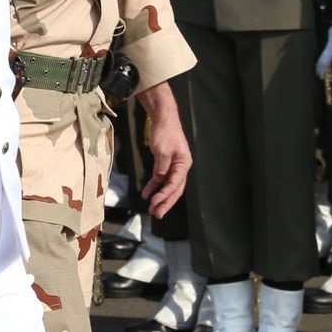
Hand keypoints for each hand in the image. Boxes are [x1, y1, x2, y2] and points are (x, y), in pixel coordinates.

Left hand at [138, 81, 191, 218]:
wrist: (163, 118)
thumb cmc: (165, 132)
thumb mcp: (162, 150)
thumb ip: (161, 167)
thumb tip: (160, 180)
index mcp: (184, 164)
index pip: (175, 184)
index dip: (165, 195)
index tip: (155, 202)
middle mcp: (182, 167)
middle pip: (175, 189)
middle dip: (165, 203)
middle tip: (157, 214)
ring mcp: (174, 166)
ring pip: (168, 187)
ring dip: (160, 197)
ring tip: (152, 209)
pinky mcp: (166, 164)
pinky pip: (161, 179)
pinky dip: (155, 186)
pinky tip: (147, 193)